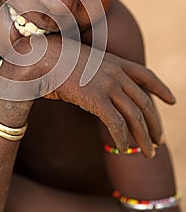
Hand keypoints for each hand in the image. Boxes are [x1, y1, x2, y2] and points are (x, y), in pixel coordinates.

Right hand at [0, 36, 174, 157]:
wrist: (39, 58)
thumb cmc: (54, 61)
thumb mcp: (81, 62)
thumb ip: (94, 73)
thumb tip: (97, 87)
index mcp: (114, 62)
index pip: (146, 76)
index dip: (161, 89)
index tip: (171, 100)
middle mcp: (115, 73)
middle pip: (144, 102)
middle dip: (154, 123)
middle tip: (158, 140)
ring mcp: (107, 85)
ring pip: (134, 116)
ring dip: (143, 137)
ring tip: (148, 153)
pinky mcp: (96, 99)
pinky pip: (116, 124)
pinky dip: (122, 139)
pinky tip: (123, 149)